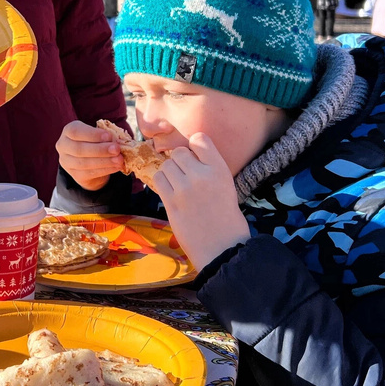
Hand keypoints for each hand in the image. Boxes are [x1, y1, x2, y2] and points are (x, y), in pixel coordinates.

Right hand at [56, 120, 123, 191]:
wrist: (88, 159)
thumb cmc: (95, 141)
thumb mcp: (97, 134)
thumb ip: (104, 136)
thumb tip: (116, 141)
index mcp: (68, 131)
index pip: (76, 132)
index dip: (93, 134)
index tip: (109, 136)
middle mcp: (63, 146)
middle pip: (79, 149)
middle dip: (100, 149)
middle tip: (117, 149)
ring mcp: (67, 162)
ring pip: (84, 163)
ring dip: (104, 161)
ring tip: (119, 159)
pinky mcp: (75, 175)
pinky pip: (89, 174)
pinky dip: (105, 170)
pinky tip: (116, 167)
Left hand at [151, 133, 249, 270]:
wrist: (222, 246)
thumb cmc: (226, 216)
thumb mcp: (226, 184)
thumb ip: (209, 167)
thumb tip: (188, 152)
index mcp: (219, 169)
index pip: (199, 139)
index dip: (194, 146)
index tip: (195, 157)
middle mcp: (201, 175)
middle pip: (178, 152)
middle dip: (180, 161)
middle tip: (186, 175)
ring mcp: (184, 189)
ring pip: (166, 165)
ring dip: (170, 172)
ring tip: (179, 185)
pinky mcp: (171, 202)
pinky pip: (158, 179)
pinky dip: (163, 182)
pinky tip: (171, 191)